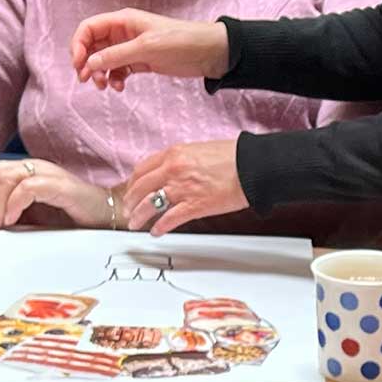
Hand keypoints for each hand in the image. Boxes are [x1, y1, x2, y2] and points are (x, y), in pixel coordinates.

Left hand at [0, 158, 107, 230]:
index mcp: (23, 171)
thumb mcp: (34, 218)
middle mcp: (31, 166)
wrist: (109, 217)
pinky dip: (14, 205)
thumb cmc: (73, 219)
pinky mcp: (58, 184)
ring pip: (4, 178)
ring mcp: (45, 172)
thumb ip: (11, 217)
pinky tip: (11, 222)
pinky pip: (27, 188)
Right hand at [71, 10, 229, 91]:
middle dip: (87, 62)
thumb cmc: (181, 41)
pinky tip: (119, 87)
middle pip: (93, 45)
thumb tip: (90, 63)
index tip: (79, 64)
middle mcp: (124, 32)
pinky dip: (115, 78)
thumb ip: (117, 55)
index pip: (89, 28)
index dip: (78, 45)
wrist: (210, 52)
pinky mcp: (141, 62)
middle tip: (88, 81)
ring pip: (105, 60)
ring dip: (100, 73)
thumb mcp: (146, 48)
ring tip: (105, 87)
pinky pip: (119, 70)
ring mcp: (132, 47)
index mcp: (122, 21)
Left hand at [122, 139, 247, 234]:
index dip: (134, 181)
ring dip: (139, 216)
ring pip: (150, 204)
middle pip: (141, 187)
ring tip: (134, 224)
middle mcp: (173, 170)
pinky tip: (155, 232)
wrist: (253, 166)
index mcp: (174, 153)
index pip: (143, 168)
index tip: (132, 189)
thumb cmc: (234, 157)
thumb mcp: (201, 149)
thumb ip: (184, 160)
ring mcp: (182, 189)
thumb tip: (176, 170)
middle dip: (131, 200)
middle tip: (127, 209)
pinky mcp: (195, 206)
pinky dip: (160, 227)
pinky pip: (170, 219)